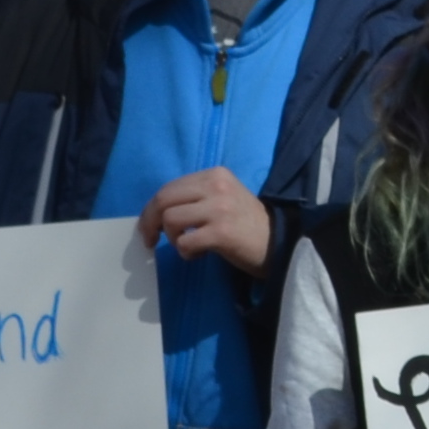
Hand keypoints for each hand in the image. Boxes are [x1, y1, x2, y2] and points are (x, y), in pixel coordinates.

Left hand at [146, 169, 273, 277]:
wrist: (279, 243)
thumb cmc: (245, 223)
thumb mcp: (222, 198)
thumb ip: (194, 196)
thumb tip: (156, 211)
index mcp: (215, 174)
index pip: (169, 187)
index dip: (151, 209)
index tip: (150, 226)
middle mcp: (217, 186)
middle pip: (163, 200)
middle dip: (150, 222)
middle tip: (151, 240)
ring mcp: (219, 208)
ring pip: (170, 219)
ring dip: (172, 238)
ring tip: (188, 246)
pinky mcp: (221, 232)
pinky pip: (184, 242)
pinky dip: (185, 252)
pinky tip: (198, 254)